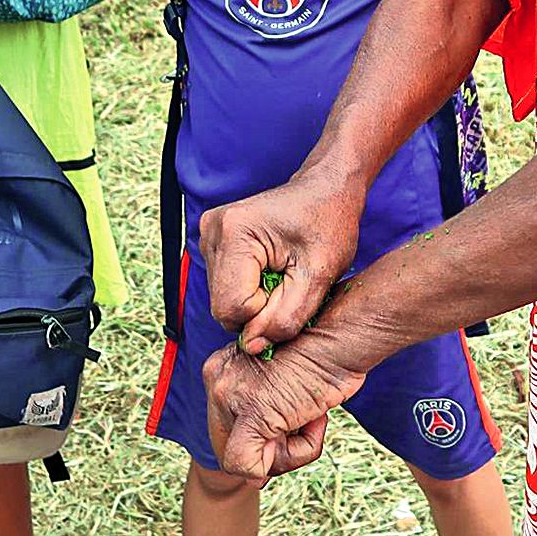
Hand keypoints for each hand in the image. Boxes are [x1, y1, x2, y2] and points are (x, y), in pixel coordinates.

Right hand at [198, 170, 364, 354]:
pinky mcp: (213, 241)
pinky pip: (225, 286)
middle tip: (292, 286)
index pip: (232, 308)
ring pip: (223, 299)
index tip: (294, 291)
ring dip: (255, 300)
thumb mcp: (319, 276)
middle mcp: (212, 231)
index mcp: (235, 233)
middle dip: (259, 309)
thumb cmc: (328, 224)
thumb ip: (286, 317)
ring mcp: (208, 235)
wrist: (325, 190)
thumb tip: (251, 346)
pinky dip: (249, 289)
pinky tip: (272, 270)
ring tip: (284, 276)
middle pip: (223, 306)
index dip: (265, 315)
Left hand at [204, 330, 365, 479]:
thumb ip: (264, 429)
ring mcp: (230, 396)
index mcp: (221, 368)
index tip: (294, 414)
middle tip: (306, 416)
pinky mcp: (251, 414)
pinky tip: (313, 419)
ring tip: (313, 410)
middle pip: (233, 449)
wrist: (344, 334)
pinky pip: (250, 467)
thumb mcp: (283, 392)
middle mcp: (217, 379)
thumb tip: (253, 482)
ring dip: (294, 448)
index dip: (265, 437)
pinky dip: (292, 455)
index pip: (228, 429)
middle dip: (274, 446)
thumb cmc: (324, 361)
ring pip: (249, 463)